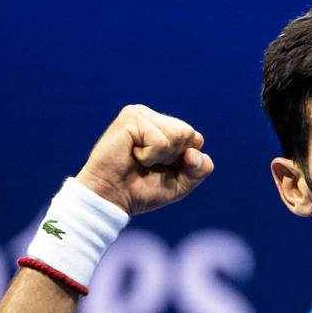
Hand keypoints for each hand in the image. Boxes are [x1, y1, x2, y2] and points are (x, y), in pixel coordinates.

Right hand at [75, 104, 214, 214]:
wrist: (111, 198)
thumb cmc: (142, 190)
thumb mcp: (182, 183)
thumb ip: (200, 169)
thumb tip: (193, 152)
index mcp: (165, 128)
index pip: (196, 139)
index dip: (185, 162)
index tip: (162, 169)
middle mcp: (153, 117)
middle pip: (189, 135)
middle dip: (174, 158)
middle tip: (148, 165)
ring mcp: (141, 114)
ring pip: (178, 134)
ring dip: (161, 157)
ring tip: (140, 160)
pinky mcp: (131, 117)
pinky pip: (161, 141)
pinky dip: (150, 156)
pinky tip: (132, 155)